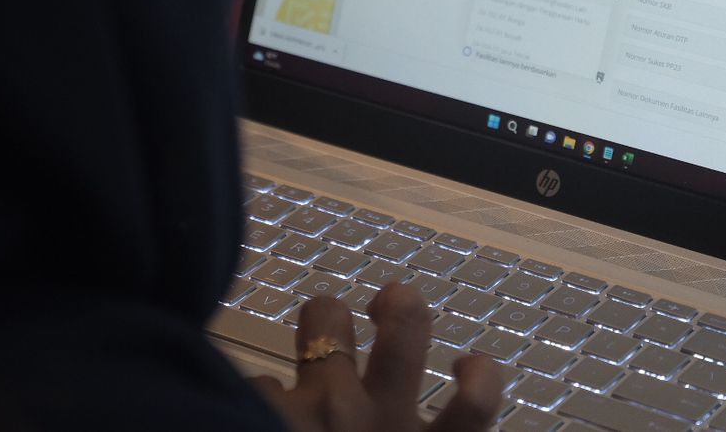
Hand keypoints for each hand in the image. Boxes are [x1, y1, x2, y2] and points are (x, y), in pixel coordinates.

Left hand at [252, 284, 505, 431]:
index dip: (479, 374)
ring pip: (328, 319)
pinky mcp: (268, 410)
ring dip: (324, 318)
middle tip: (380, 310)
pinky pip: (260, 380)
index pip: (477, 400)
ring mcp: (322, 407)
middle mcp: (380, 420)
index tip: (462, 366)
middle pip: (406, 328)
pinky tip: (246, 417)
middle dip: (398, 305)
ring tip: (318, 336)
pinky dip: (256, 396)